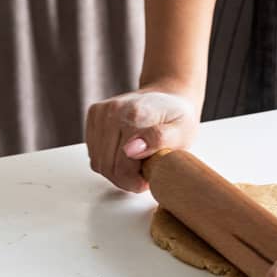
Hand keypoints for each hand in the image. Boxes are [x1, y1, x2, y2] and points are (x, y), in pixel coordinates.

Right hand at [85, 86, 200, 193]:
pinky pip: (94, 153)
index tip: (149, 177)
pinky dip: (108, 159)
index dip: (136, 181)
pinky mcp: (94, 114)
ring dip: (116, 170)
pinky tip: (124, 152)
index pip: (122, 168)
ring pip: (98, 163)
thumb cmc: (177, 116)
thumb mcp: (182, 131)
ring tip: (136, 161)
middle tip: (145, 170)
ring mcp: (101, 112)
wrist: (169, 94)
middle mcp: (113, 111)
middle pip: (108, 167)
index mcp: (135, 115)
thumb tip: (130, 149)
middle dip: (126, 178)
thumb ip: (159, 140)